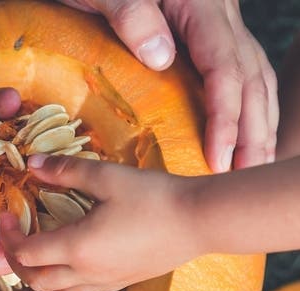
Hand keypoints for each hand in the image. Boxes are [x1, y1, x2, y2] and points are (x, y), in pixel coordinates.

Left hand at [0, 154, 202, 290]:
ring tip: (36, 254)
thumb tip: (31, 163)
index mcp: (77, 248)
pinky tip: (67, 262)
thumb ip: (65, 170)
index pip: (25, 253)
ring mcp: (104, 284)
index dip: (8, 236)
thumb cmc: (154, 196)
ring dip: (36, 279)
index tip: (6, 215)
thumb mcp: (107, 177)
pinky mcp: (119, 285)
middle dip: (15, 260)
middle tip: (14, 235)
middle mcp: (86, 273)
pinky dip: (60, 286)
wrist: (201, 221)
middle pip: (34, 280)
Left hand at [60, 0, 276, 171]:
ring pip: (254, 77)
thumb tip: (161, 58)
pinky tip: (245, 135)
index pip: (225, 67)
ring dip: (258, 123)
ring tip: (253, 165)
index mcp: (200, 7)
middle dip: (253, 131)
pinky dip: (247, 107)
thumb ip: (131, 16)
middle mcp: (220, 17)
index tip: (219, 156)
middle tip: (245, 176)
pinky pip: (240, 73)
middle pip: (251, 78)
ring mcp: (218, 27)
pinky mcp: (209, 36)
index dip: (226, 116)